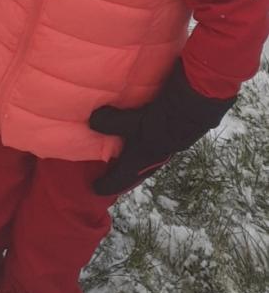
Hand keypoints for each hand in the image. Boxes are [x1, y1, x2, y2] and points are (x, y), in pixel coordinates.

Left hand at [89, 61, 234, 194]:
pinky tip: (140, 133)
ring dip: (133, 160)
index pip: (122, 178)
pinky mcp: (172, 132)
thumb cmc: (167, 118)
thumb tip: (92, 122)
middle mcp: (155, 156)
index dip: (108, 184)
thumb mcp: (137, 120)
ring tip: (120, 155)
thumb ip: (114, 122)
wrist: (200, 104)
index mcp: (144, 159)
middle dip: (121, 176)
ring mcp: (165, 144)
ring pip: (145, 158)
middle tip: (106, 175)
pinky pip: (152, 143)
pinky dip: (141, 144)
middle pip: (135, 171)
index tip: (95, 188)